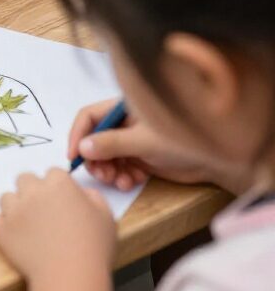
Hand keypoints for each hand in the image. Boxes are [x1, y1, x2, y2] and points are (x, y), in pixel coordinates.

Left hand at [0, 169, 115, 290]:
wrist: (71, 276)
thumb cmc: (93, 248)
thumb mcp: (106, 217)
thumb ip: (93, 197)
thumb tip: (82, 193)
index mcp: (58, 183)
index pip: (53, 174)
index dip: (58, 188)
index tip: (63, 203)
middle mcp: (33, 190)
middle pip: (25, 179)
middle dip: (32, 191)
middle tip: (43, 212)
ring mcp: (14, 209)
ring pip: (7, 198)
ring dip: (16, 207)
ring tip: (29, 226)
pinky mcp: (1, 229)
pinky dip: (4, 227)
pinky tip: (17, 237)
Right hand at [69, 100, 239, 191]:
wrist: (216, 162)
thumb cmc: (181, 141)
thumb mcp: (143, 142)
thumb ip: (112, 144)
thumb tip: (83, 148)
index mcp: (122, 108)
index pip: (89, 116)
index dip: (78, 134)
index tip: (74, 157)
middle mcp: (123, 122)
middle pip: (95, 138)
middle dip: (96, 159)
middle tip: (103, 176)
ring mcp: (132, 140)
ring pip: (106, 156)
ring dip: (109, 171)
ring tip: (121, 182)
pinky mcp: (140, 157)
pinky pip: (121, 167)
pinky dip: (123, 176)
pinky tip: (133, 182)